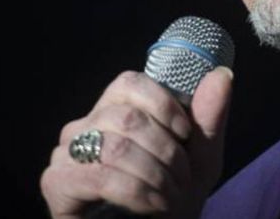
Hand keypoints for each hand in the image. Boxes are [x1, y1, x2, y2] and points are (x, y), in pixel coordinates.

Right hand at [41, 66, 232, 217]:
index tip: (186, 135)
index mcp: (112, 111)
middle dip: (166, 152)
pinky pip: (100, 176)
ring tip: (169, 197)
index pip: (129, 83)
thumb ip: (208, 119)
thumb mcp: (199, 160)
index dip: (163, 105)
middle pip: (127, 117)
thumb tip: (223, 74)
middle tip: (182, 180)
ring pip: (116, 145)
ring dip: (154, 175)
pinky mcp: (56, 183)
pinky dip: (136, 192)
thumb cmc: (170, 201)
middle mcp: (84, 126)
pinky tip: (153, 205)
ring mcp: (65, 153)